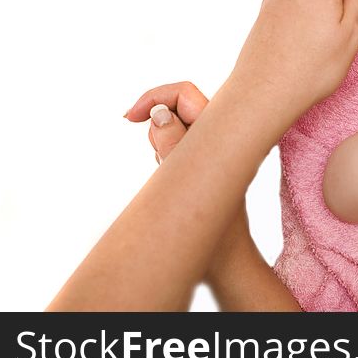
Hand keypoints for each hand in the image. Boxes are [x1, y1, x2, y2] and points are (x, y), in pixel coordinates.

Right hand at [124, 81, 252, 281]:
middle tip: (153, 155)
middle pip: (180, 106)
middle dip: (156, 123)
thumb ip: (172, 144)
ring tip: (167, 176)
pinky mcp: (208, 167)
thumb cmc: (214, 230)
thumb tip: (160, 114)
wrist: (228, 263)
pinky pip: (179, 148)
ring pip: (177, 128)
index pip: (186, 93)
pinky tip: (170, 183)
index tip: (130, 118)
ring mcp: (216, 152)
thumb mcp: (186, 185)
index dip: (155, 96)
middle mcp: (223, 138)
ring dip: (161, 143)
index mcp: (224, 134)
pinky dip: (165, 156)